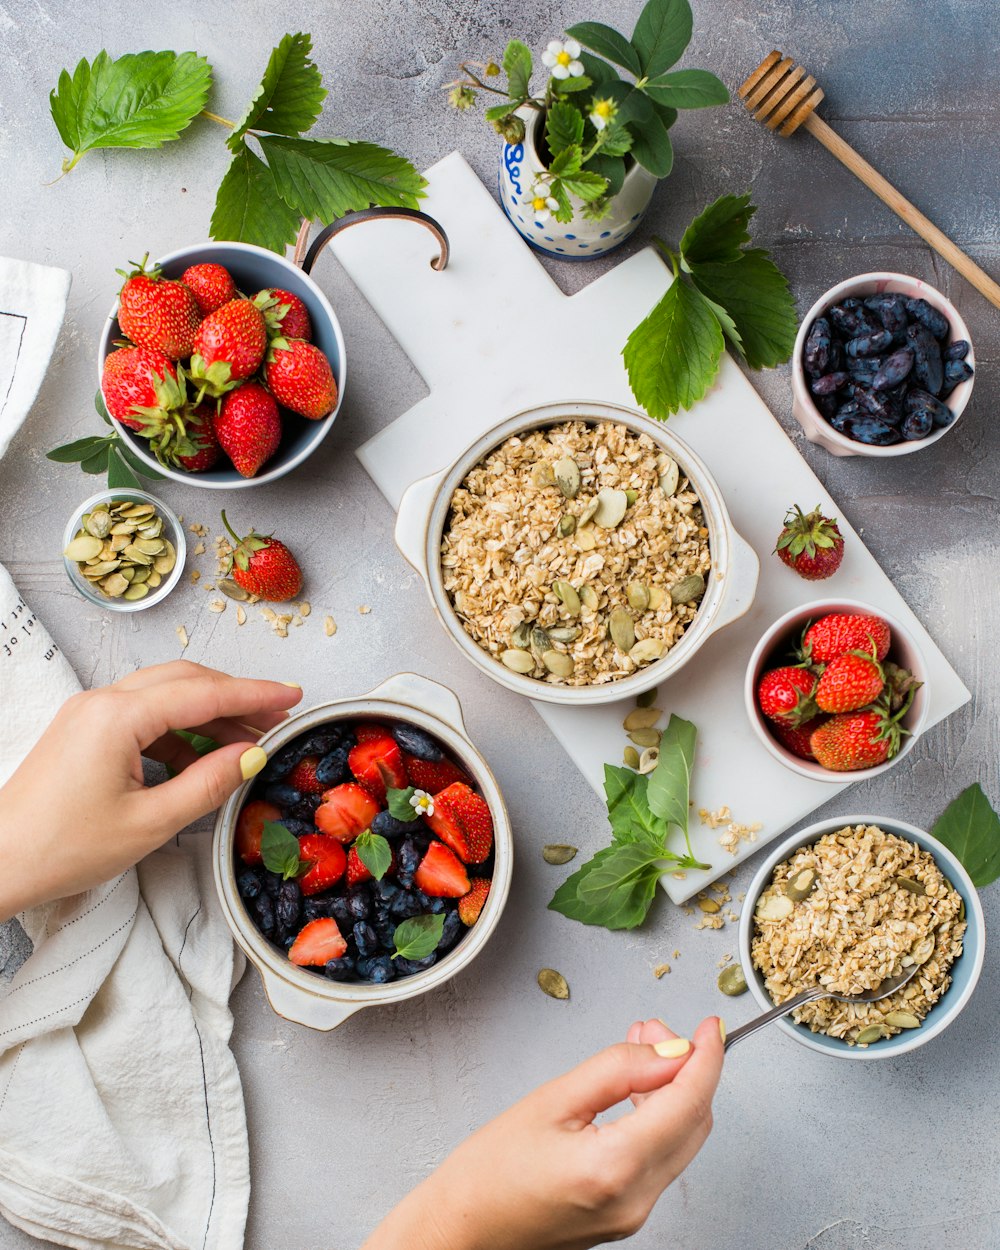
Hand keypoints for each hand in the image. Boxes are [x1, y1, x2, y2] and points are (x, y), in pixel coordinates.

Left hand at [0, 660, 300, 920]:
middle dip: (235, 697)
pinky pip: (143, 715)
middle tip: (277, 715)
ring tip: (248, 743)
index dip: (254, 694)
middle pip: (185, 681)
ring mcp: (89, 713)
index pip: (203, 693)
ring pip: (165, 695)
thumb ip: (208, 783)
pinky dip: (179, 730)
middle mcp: (101, 702)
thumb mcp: (150, 823)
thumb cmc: (62, 848)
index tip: (292, 696)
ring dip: (209, 713)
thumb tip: (251, 756)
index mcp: (117, 717)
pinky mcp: (84, 730)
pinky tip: (202, 757)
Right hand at [362, 1015, 723, 1249]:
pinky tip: (634, 1092)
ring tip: (640, 1050)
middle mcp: (636, 1199)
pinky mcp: (626, 1217)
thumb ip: (617, 1069)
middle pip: (694, 1122)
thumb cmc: (489, 1172)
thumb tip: (669, 1050)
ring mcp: (635, 1215)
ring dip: (674, 1092)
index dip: (706, 1057)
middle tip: (654, 1029)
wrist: (462, 1231)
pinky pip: (662, 1160)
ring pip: (683, 1141)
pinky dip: (659, 1119)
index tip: (709, 1026)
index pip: (688, 1102)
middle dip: (686, 1068)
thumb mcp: (552, 1099)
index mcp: (616, 1167)